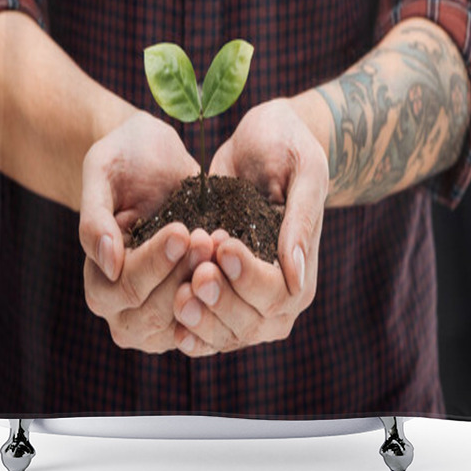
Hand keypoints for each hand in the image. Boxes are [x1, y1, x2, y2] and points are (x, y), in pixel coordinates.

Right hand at [80, 111, 212, 352]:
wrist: (157, 153)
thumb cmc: (123, 158)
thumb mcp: (101, 172)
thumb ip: (95, 218)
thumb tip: (108, 266)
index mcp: (99, 281)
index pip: (124, 289)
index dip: (153, 264)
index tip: (181, 230)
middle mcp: (127, 307)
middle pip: (153, 316)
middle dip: (183, 275)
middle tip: (207, 237)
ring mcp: (164, 310)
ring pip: (186, 319)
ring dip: (209, 285)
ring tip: (222, 243)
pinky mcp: (197, 300)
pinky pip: (212, 311)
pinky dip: (227, 288)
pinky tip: (236, 255)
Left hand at [172, 98, 328, 355]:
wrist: (259, 138)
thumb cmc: (287, 145)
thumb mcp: (303, 171)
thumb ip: (302, 221)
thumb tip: (297, 276)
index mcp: (303, 270)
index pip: (278, 295)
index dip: (248, 278)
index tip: (222, 244)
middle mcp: (278, 295)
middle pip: (249, 323)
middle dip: (219, 301)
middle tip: (195, 271)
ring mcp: (245, 299)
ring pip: (222, 332)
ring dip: (199, 316)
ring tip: (177, 290)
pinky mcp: (218, 292)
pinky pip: (202, 325)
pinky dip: (185, 324)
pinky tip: (167, 312)